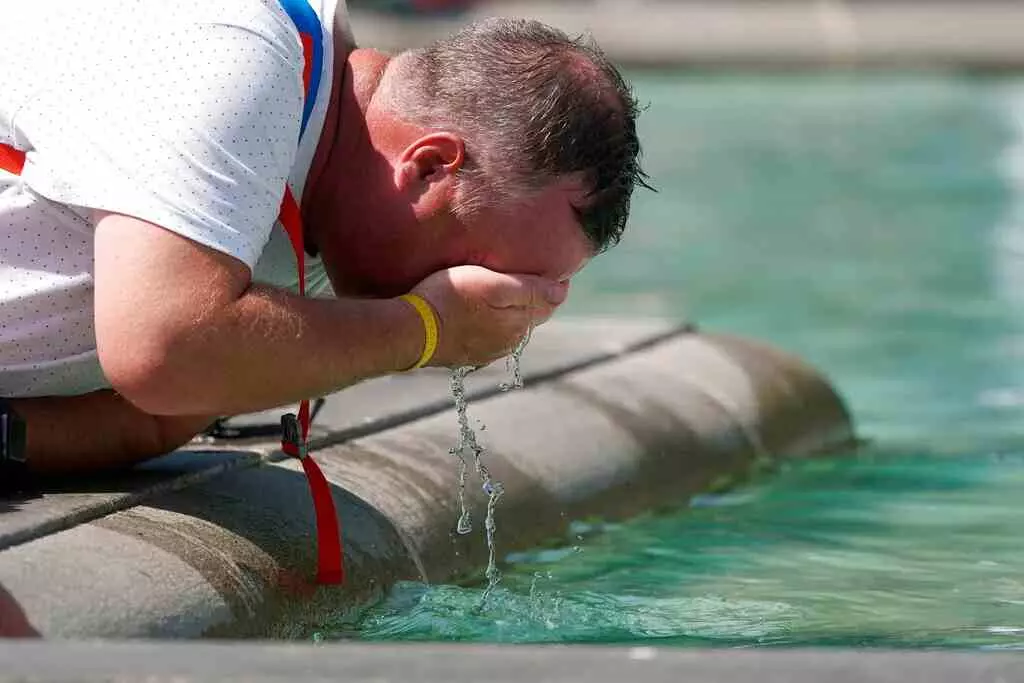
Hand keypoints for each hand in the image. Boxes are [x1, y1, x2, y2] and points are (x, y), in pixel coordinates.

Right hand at [410, 266, 568, 367]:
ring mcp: (486, 351)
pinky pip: (487, 336)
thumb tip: (562, 292)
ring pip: (509, 327)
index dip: (551, 284)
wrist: (409, 330)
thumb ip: (530, 290)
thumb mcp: (493, 285)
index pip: (548, 303)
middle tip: (526, 273)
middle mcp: (508, 343)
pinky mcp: (465, 355)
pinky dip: (490, 323)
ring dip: (510, 311)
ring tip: (501, 289)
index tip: (550, 266)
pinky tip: (479, 312)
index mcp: (520, 324)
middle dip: (532, 297)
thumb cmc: (450, 299)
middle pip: (529, 315)